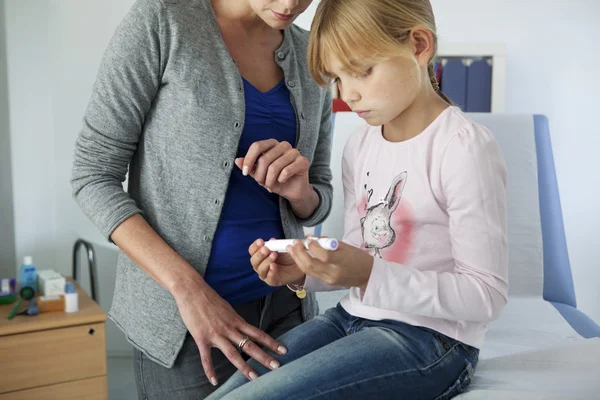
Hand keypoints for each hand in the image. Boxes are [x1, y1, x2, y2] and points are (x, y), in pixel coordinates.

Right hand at [172, 276, 286, 384]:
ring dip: (244, 367)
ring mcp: (216, 334)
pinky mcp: (202, 338)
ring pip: (233, 353)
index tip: (283, 350)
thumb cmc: (209, 298)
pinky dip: (210, 370)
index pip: (258, 333)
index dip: (271, 342)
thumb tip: (240, 329)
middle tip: (277, 367)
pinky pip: (206, 357)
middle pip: (249, 345)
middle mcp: (229, 328)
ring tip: (254, 377)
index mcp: (237, 320)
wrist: (192, 290)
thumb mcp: (227, 308)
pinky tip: (214, 381)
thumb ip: (234, 321)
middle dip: (264, 357)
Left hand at [236, 139, 311, 201]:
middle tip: (261, 183)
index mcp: (272, 144)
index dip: (249, 159)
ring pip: (275, 166)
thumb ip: (250, 167)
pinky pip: (287, 171)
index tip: (244, 172)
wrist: (292, 191)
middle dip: (260, 175)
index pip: (257, 146)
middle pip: (264, 159)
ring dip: (270, 180)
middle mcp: (283, 145)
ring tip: (270, 185)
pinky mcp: (303, 161)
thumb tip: (237, 160)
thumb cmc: (276, 180)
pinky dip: (281, 180)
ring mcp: (294, 152)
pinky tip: (282, 181)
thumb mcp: (260, 174)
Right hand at [249, 238, 305, 286]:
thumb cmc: (288, 256)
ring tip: (274, 254)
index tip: (261, 241)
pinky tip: (273, 266)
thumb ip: (277, 244)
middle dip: (259, 254)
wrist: (298, 266)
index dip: (255, 246)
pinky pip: (269, 279)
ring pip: (260, 270)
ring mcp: (266, 274)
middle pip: (254, 261)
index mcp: (260, 255)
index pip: (252, 251)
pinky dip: (270, 272)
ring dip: (266, 261)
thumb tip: (272, 240)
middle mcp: (260, 265)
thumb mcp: (283, 247)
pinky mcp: (273, 281)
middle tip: (266, 249)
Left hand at [287, 239, 374, 288]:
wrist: (367, 275)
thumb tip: (313, 238)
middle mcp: (333, 273)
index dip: (313, 247)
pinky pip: (312, 273)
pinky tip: (300, 256)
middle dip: (299, 253)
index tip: (308, 239)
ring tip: (291, 249)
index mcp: (342, 262)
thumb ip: (329, 243)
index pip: (324, 256)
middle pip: (311, 265)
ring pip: (308, 270)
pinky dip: (304, 264)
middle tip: (294, 243)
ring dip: (297, 259)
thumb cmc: (358, 257)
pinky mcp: (326, 283)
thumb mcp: (346, 246)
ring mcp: (329, 279)